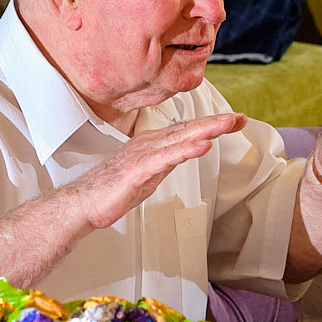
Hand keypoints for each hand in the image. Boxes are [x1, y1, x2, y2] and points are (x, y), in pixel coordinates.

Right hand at [71, 112, 249, 229]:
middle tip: (239, 117)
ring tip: (227, 123)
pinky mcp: (137, 170)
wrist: (82, 203)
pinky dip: (186, 150)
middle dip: (215, 123)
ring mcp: (143, 155)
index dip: (211, 125)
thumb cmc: (110, 190)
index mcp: (151, 145)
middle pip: (187, 130)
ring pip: (180, 138)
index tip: (234, 121)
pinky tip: (203, 145)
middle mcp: (148, 144)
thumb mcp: (147, 174)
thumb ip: (164, 163)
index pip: (186, 131)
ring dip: (205, 130)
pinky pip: (166, 158)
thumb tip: (182, 155)